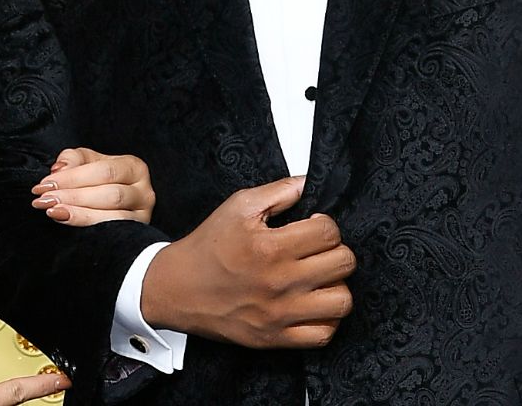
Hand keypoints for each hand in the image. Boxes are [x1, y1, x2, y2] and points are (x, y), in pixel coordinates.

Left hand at [30, 147, 154, 225]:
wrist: (110, 199)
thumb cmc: (99, 179)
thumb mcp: (87, 161)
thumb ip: (73, 159)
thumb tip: (59, 169)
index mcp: (134, 168)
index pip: (104, 172)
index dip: (73, 178)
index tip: (46, 183)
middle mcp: (144, 192)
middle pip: (109, 195)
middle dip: (73, 197)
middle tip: (44, 199)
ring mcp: (142, 217)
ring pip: (113, 217)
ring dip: (78, 214)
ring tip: (51, 210)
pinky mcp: (135, 236)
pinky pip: (111, 233)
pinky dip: (86, 227)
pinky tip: (64, 220)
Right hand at [138, 176, 353, 349]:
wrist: (177, 288)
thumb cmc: (208, 246)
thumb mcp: (238, 206)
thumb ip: (279, 191)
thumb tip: (309, 183)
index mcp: (270, 247)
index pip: (330, 233)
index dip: (325, 225)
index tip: (311, 227)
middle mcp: (279, 282)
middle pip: (343, 263)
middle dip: (334, 250)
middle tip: (316, 251)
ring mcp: (280, 315)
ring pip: (342, 301)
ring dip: (336, 285)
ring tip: (319, 278)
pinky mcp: (276, 338)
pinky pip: (324, 335)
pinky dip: (326, 320)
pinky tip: (312, 304)